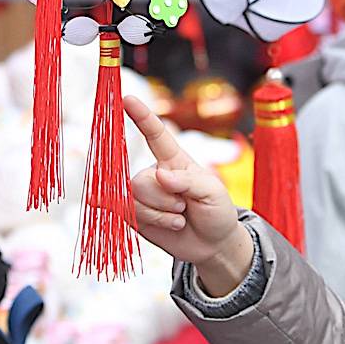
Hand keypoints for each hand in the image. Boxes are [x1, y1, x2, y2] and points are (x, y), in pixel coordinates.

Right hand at [125, 96, 252, 295]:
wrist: (212, 245)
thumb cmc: (216, 211)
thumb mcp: (213, 192)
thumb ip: (188, 181)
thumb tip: (159, 176)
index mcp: (174, 160)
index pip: (155, 134)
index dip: (141, 116)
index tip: (128, 98)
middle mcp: (155, 174)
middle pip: (142, 179)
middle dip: (166, 198)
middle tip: (185, 208)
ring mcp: (143, 195)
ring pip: (135, 198)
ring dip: (162, 214)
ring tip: (179, 218)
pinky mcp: (136, 215)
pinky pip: (129, 213)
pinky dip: (149, 219)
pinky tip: (144, 216)